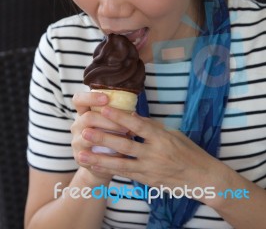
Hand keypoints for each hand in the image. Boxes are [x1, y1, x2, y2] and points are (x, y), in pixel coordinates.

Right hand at [71, 92, 128, 179]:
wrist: (103, 161)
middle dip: (108, 121)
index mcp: (83, 112)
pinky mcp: (80, 158)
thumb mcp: (112, 121)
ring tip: (126, 139)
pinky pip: (91, 155)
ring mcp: (77, 141)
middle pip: (87, 117)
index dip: (90, 97)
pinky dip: (107, 154)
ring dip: (109, 137)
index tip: (106, 98)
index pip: (78, 99)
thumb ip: (118, 114)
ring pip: (89, 136)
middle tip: (126, 126)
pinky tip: (120, 154)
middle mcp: (77, 125)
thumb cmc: (112, 134)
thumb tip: (134, 113)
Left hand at [77, 106, 221, 198]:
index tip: (104, 109)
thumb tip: (132, 116)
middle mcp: (155, 154)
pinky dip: (110, 169)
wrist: (203, 178)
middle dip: (103, 139)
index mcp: (162, 138)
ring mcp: (150, 170)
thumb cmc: (189, 151)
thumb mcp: (174, 134)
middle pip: (125, 145)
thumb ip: (152, 126)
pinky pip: (126, 174)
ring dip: (100, 159)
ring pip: (120, 164)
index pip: (138, 125)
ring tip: (82, 154)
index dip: (120, 117)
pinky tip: (97, 166)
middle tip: (85, 131)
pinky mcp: (148, 181)